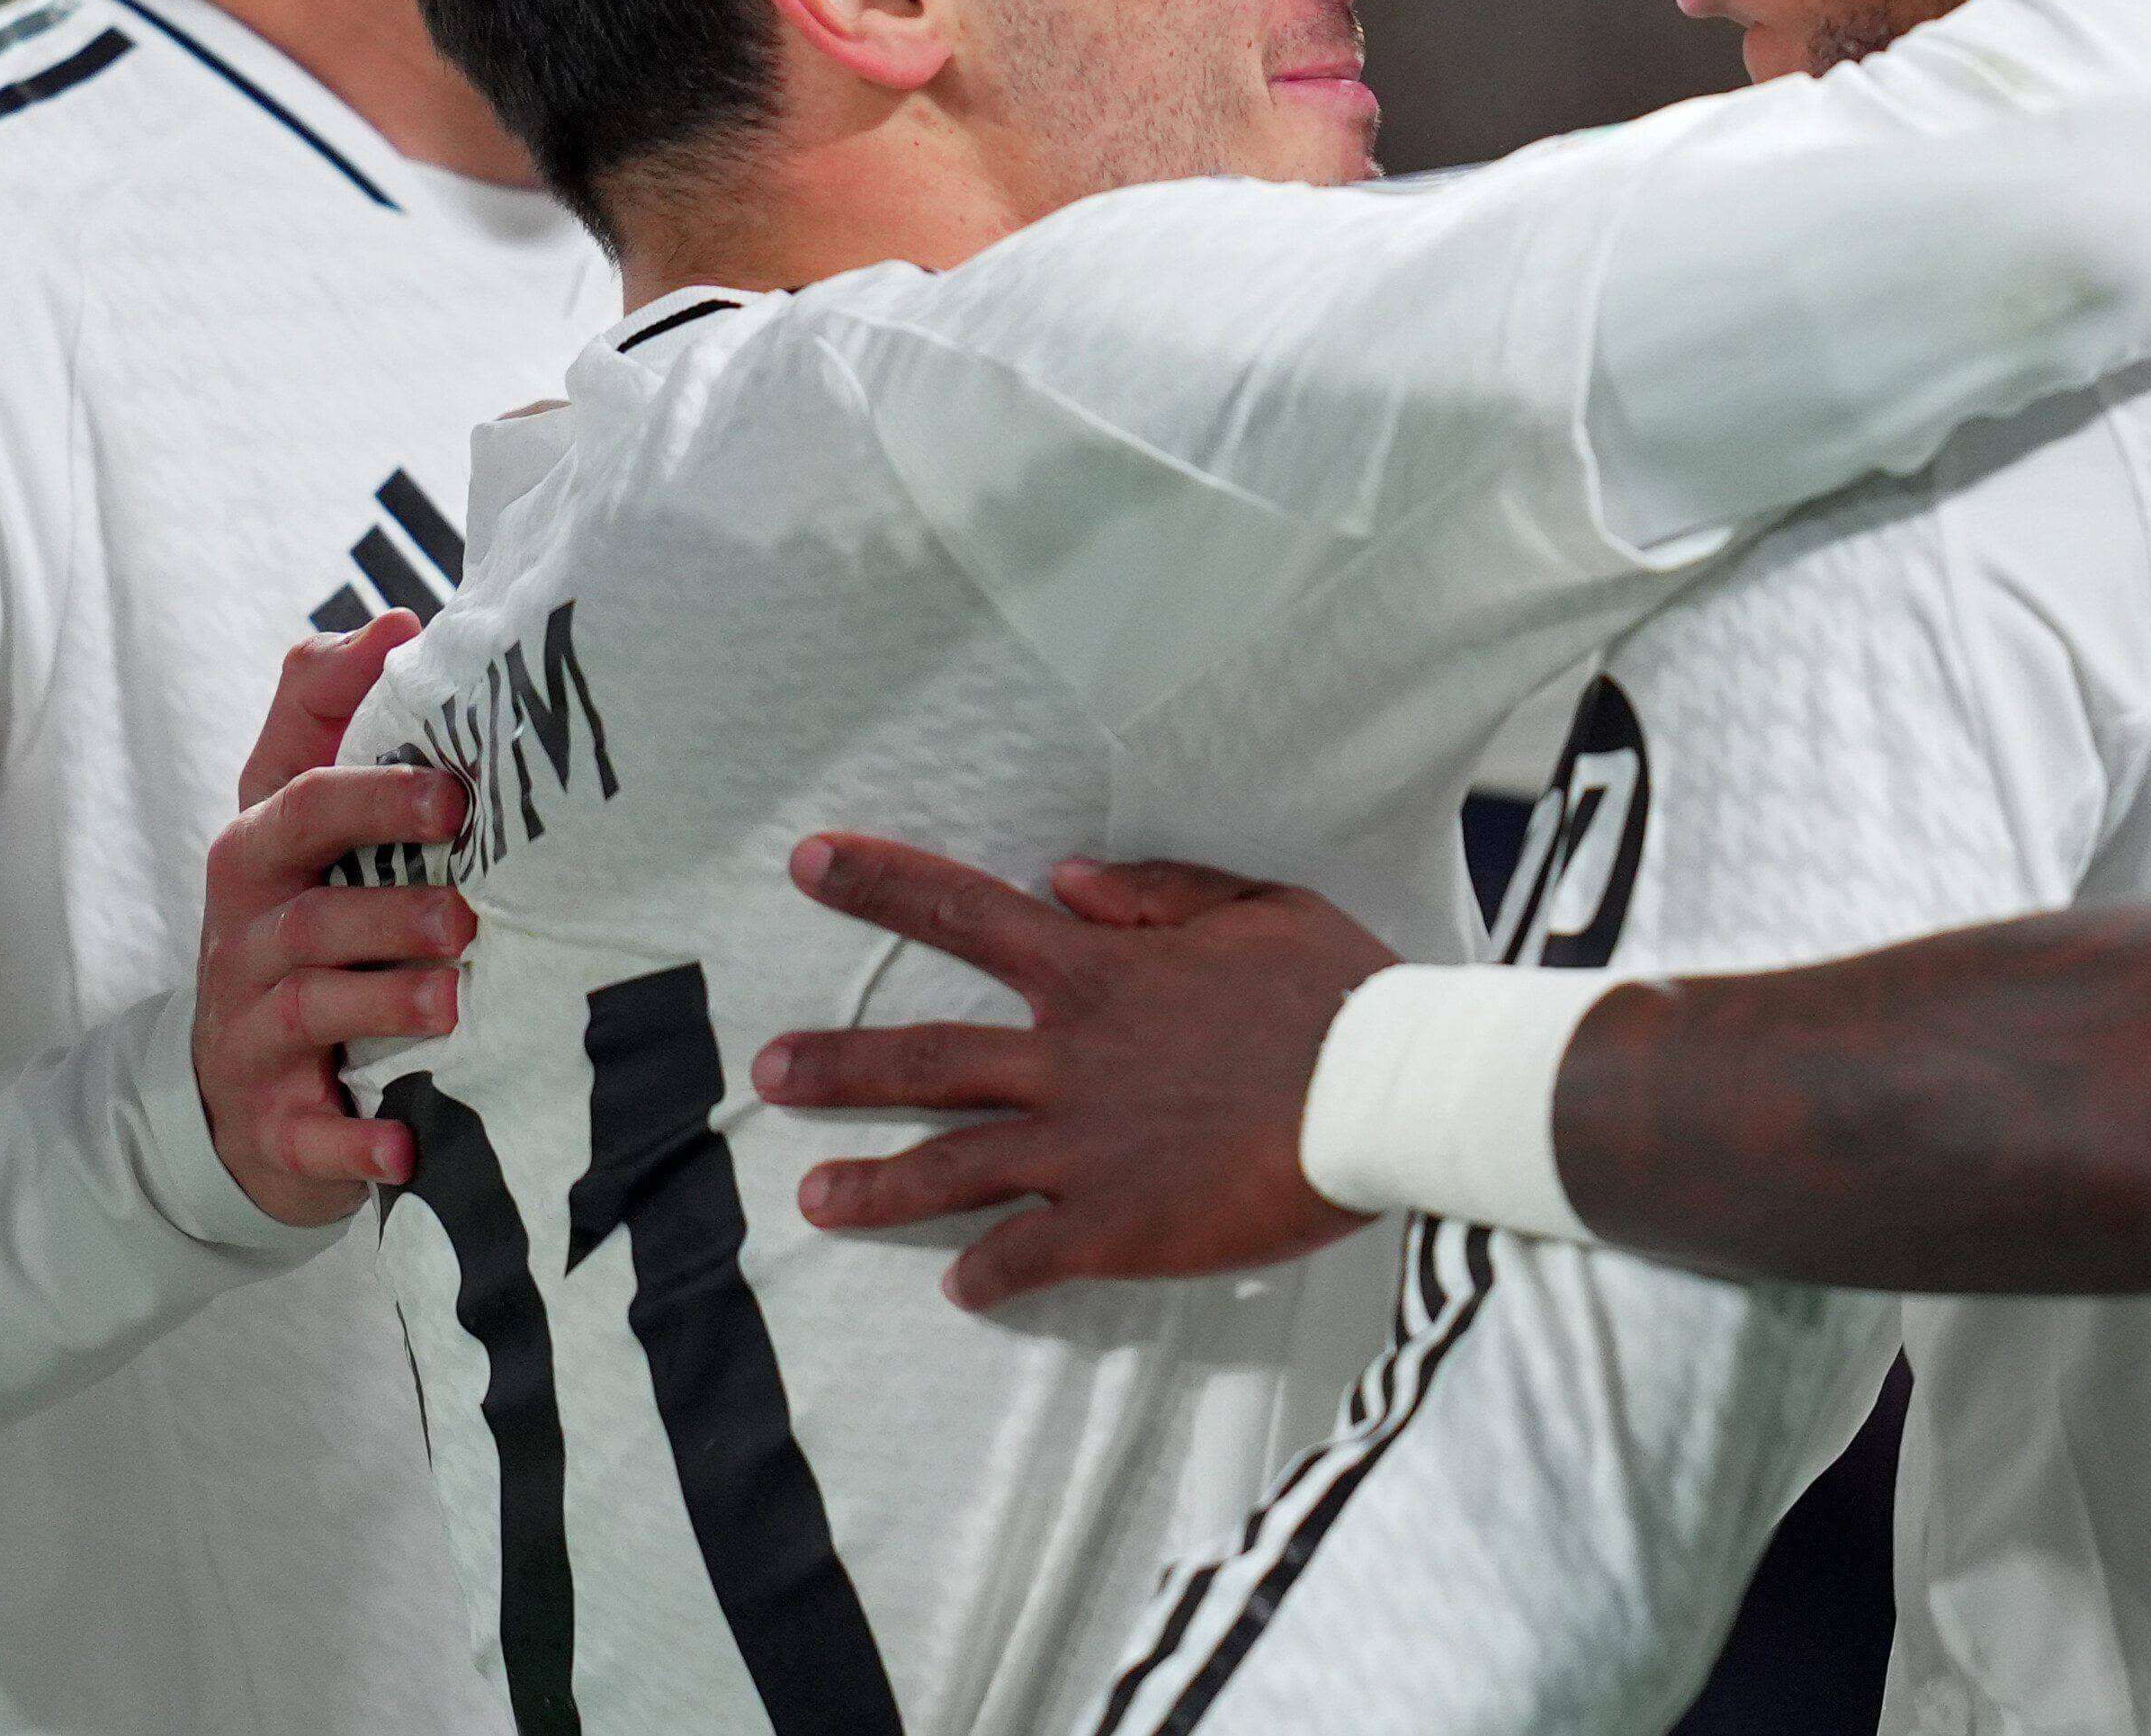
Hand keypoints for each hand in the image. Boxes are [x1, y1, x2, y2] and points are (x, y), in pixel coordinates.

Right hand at [194, 616, 473, 1226]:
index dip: (366, 774)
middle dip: (382, 895)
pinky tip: (404, 1148)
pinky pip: (308, 1133)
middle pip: (303, 899)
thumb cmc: (303, 925)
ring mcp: (251, 1030)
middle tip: (466, 901)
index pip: (299, 791)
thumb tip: (395, 619)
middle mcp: (248, 935)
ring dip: (384, 999)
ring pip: (311, 1003)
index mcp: (264, 853)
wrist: (239, 1090)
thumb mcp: (304, 823)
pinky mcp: (270, 1121)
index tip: (449, 772)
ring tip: (455, 998)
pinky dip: (353, 1143)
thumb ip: (335, 718)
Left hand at [756, 837, 1392, 1308]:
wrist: (1385, 1092)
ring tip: (811, 1198)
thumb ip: (1155, 893)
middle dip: (839, 1063)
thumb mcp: (1256, 904)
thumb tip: (1064, 879)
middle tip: (766, 1071)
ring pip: (950, 1166)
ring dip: (874, 1184)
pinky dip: (988, 1273)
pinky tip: (960, 1287)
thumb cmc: (1336, 994)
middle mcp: (1070, 1057)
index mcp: (1100, 971)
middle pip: (928, 1057)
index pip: (966, 912)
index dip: (883, 884)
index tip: (810, 863)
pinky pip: (1026, 1257)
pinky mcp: (1115, 1226)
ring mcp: (1083, 1147)